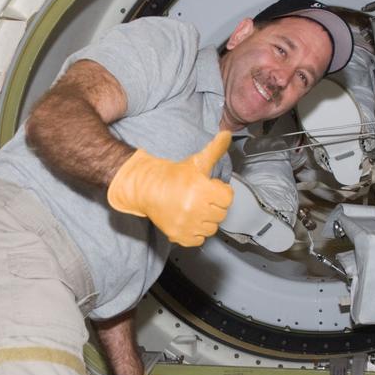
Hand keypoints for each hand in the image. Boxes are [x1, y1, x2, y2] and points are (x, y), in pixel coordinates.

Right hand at [107, 131, 234, 246]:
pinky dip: (196, 232)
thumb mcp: (196, 161)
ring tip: (195, 209)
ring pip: (211, 228)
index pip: (227, 197)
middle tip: (201, 198)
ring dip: (206, 219)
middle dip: (213, 205)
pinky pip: (199, 240)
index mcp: (202, 190)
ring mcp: (187, 225)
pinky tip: (189, 220)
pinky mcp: (179, 236)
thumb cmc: (173, 176)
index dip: (220, 191)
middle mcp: (195, 209)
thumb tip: (227, 134)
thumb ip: (215, 150)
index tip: (210, 187)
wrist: (147, 188)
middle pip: (221, 213)